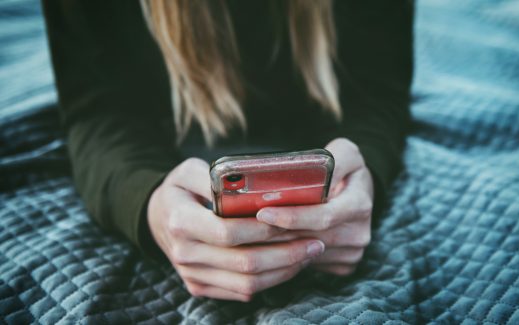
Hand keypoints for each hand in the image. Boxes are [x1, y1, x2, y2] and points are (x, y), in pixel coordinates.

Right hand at [147, 158, 325, 300]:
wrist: (157, 218)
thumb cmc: (179, 190)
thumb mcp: (187, 170)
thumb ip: (215, 175)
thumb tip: (250, 184)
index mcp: (181, 222)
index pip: (229, 232)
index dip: (265, 230)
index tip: (295, 221)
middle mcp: (185, 254)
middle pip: (244, 263)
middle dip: (286, 254)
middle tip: (315, 242)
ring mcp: (192, 275)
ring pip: (247, 284)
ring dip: (283, 271)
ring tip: (308, 254)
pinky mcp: (200, 286)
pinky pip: (241, 292)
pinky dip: (270, 281)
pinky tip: (288, 264)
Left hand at [257, 138, 373, 274]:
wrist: (359, 192)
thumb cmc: (346, 169)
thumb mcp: (346, 152)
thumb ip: (334, 158)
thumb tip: (314, 173)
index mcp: (360, 204)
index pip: (324, 216)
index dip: (292, 217)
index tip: (263, 212)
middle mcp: (359, 233)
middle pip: (310, 238)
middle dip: (276, 233)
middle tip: (246, 226)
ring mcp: (352, 252)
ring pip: (306, 253)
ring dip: (278, 245)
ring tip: (251, 233)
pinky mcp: (343, 265)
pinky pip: (310, 263)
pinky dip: (288, 255)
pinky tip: (270, 242)